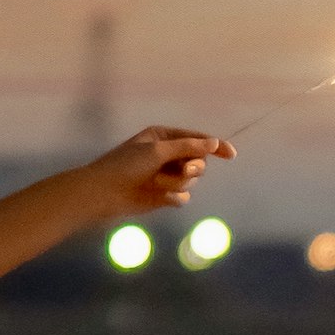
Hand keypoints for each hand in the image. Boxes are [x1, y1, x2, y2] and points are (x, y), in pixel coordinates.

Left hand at [83, 121, 229, 218]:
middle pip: (198, 161)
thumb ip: (187, 147)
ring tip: (157, 184)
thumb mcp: (157, 151)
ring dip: (177, 183)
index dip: (215, 146)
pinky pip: (182, 197)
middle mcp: (167, 155)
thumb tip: (214, 143)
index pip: (196, 139)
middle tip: (185, 171)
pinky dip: (173, 197)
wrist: (104, 193)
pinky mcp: (163, 195)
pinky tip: (157, 198)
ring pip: (190, 181)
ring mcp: (165, 176)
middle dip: (193, 167)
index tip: (231, 154)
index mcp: (163, 137)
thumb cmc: (126, 165)